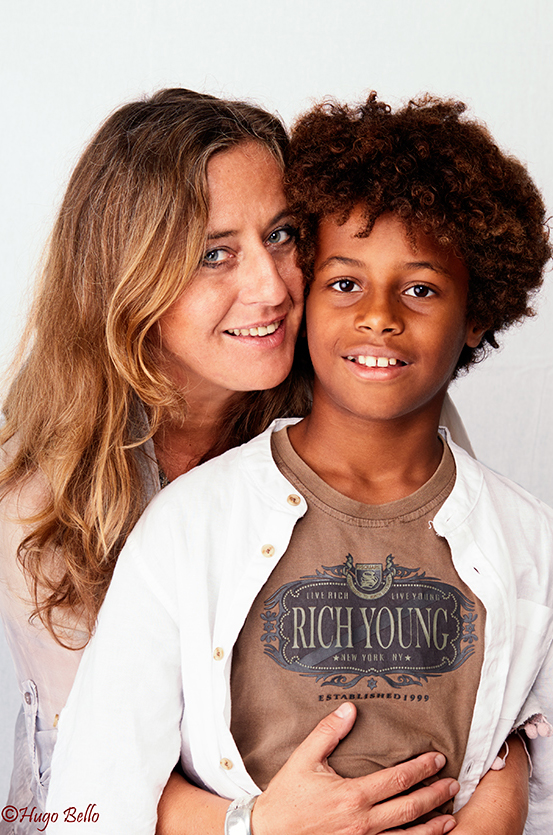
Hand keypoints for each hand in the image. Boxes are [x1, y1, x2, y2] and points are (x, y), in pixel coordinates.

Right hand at [252, 702, 457, 834]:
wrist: (269, 834)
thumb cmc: (287, 797)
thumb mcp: (304, 759)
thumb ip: (328, 733)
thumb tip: (350, 708)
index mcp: (353, 796)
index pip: (398, 779)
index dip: (421, 769)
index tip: (437, 759)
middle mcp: (363, 822)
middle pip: (410, 808)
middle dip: (435, 795)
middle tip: (453, 784)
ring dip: (432, 827)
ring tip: (450, 817)